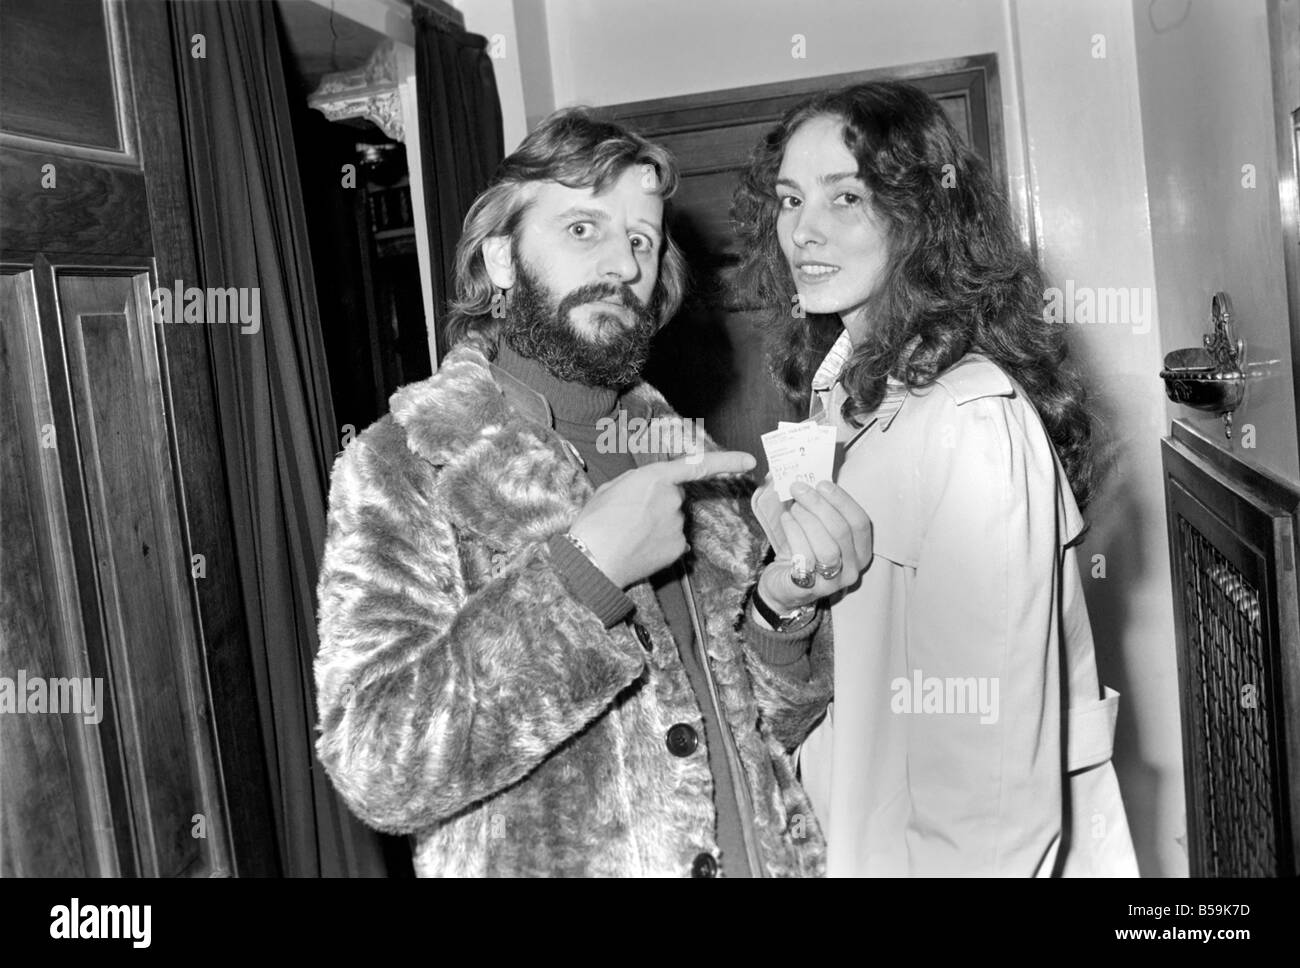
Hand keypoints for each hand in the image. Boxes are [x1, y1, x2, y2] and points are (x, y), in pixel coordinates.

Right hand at [569, 450, 756, 587]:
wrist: (593, 560)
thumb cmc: (594, 523)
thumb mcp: (611, 489)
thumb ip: (637, 483)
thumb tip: (648, 489)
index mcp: (654, 478)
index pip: (698, 465)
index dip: (727, 461)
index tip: (749, 461)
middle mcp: (672, 499)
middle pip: (675, 496)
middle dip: (659, 502)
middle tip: (630, 514)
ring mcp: (678, 525)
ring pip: (673, 519)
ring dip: (657, 523)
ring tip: (629, 533)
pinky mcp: (678, 548)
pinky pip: (674, 540)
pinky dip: (660, 543)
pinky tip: (639, 548)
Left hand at [756, 480, 872, 611]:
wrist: (783, 585)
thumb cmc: (804, 551)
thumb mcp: (818, 529)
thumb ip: (822, 509)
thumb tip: (811, 480)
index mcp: (861, 551)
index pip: (860, 523)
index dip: (842, 500)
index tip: (822, 483)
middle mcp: (853, 568)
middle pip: (842, 531)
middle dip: (819, 505)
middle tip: (799, 488)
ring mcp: (833, 582)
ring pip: (826, 546)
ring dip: (806, 520)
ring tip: (793, 507)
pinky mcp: (810, 588)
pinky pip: (805, 558)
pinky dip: (794, 533)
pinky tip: (786, 520)